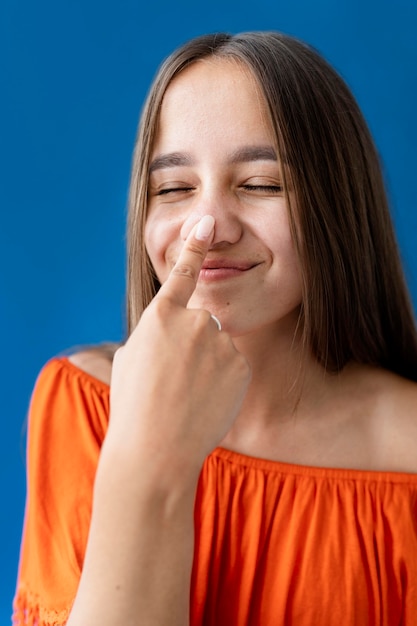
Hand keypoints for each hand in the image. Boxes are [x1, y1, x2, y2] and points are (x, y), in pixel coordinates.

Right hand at [108, 215, 250, 480]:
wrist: (155, 450)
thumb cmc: (133, 406)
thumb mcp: (131, 360)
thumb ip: (153, 334)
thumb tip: (168, 330)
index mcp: (160, 316)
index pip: (182, 273)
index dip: (194, 246)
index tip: (206, 222)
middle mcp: (193, 321)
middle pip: (201, 320)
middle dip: (193, 341)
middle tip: (175, 377)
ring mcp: (219, 343)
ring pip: (217, 345)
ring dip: (207, 362)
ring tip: (188, 394)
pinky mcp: (240, 365)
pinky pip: (231, 365)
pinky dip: (222, 379)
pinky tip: (205, 401)